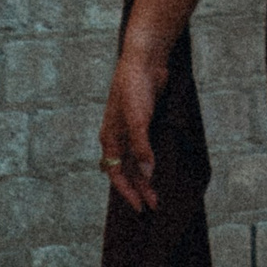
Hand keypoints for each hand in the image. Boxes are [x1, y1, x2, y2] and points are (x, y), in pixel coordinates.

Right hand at [99, 43, 160, 213]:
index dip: (127, 191)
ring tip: (157, 194)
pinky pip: (144, 149)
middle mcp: (117, 137)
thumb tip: (146, 174)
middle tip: (152, 206)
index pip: (116, 173)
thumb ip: (141, 147)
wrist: (144, 60)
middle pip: (126, 170)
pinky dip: (149, 162)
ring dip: (144, 178)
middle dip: (138, 189)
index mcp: (110, 137)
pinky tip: (157, 169)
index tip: (140, 207)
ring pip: (135, 162)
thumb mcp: (137, 119)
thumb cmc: (134, 87)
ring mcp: (130, 129)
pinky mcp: (143, 122)